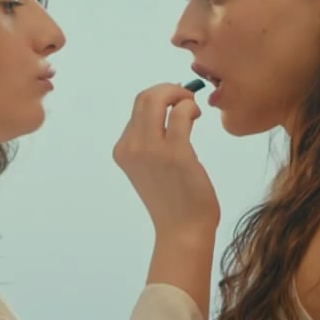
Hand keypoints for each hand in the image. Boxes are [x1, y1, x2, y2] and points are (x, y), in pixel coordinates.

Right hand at [113, 82, 220, 241]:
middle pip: (145, 97)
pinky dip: (191, 107)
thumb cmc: (173, 198)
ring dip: (180, 95)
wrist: (183, 230)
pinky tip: (197, 117)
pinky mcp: (176, 154)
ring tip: (192, 109)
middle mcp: (131, 148)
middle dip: (168, 89)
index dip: (159, 98)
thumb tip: (170, 104)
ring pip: (159, 98)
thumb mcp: (150, 166)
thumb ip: (152, 139)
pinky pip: (182, 113)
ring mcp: (151, 151)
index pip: (137, 108)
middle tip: (186, 99)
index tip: (176, 103)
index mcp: (122, 150)